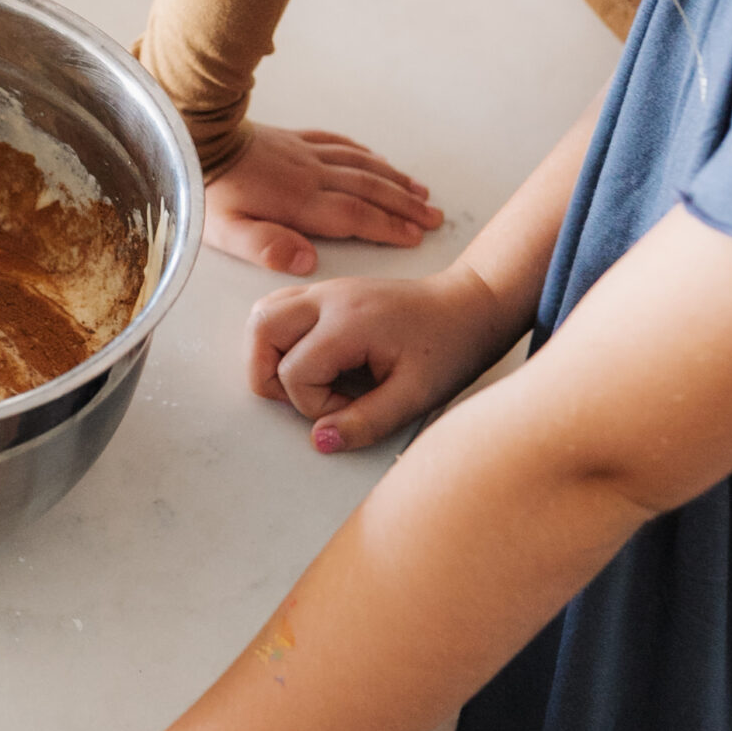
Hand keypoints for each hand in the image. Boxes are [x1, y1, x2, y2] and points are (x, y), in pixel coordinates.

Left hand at [204, 123, 442, 274]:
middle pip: (369, 189)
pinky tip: (376, 158)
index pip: (355, 217)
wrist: (192, 136)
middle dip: (404, 205)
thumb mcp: (226, 231)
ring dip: (393, 179)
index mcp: (299, 202)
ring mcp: (303, 153)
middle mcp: (310, 175)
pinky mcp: (292, 139)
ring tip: (420, 191)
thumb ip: (267, 247)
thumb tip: (309, 262)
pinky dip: (364, 153)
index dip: (389, 227)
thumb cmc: (206, 192)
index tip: (417, 236)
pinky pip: (338, 143)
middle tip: (434, 217)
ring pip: (360, 165)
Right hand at [247, 264, 508, 449]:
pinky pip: (280, 308)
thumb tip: (319, 440)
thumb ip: (367, 422)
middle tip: (308, 396)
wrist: (470, 306)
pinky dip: (282, 338)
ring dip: (269, 354)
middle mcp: (329, 297)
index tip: (352, 407)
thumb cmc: (450, 346)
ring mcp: (326, 290)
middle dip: (270, 375)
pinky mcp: (328, 293)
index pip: (295, 372)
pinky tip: (314, 359)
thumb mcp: (416, 396)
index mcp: (349, 321)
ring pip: (262, 315)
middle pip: (261, 330)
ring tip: (306, 379)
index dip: (316, 404)